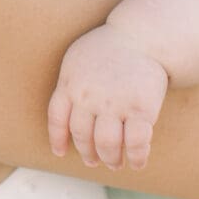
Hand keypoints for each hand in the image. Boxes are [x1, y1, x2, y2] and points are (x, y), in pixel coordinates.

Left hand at [47, 23, 168, 170]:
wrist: (141, 35)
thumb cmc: (108, 48)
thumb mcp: (77, 59)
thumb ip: (69, 84)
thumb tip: (65, 113)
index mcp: (70, 83)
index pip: (57, 118)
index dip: (58, 139)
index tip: (61, 153)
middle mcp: (88, 96)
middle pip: (83, 137)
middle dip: (89, 154)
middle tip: (96, 160)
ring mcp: (114, 103)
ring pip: (107, 145)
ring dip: (111, 159)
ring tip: (115, 163)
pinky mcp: (141, 108)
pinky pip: (136, 143)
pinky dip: (136, 158)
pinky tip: (137, 162)